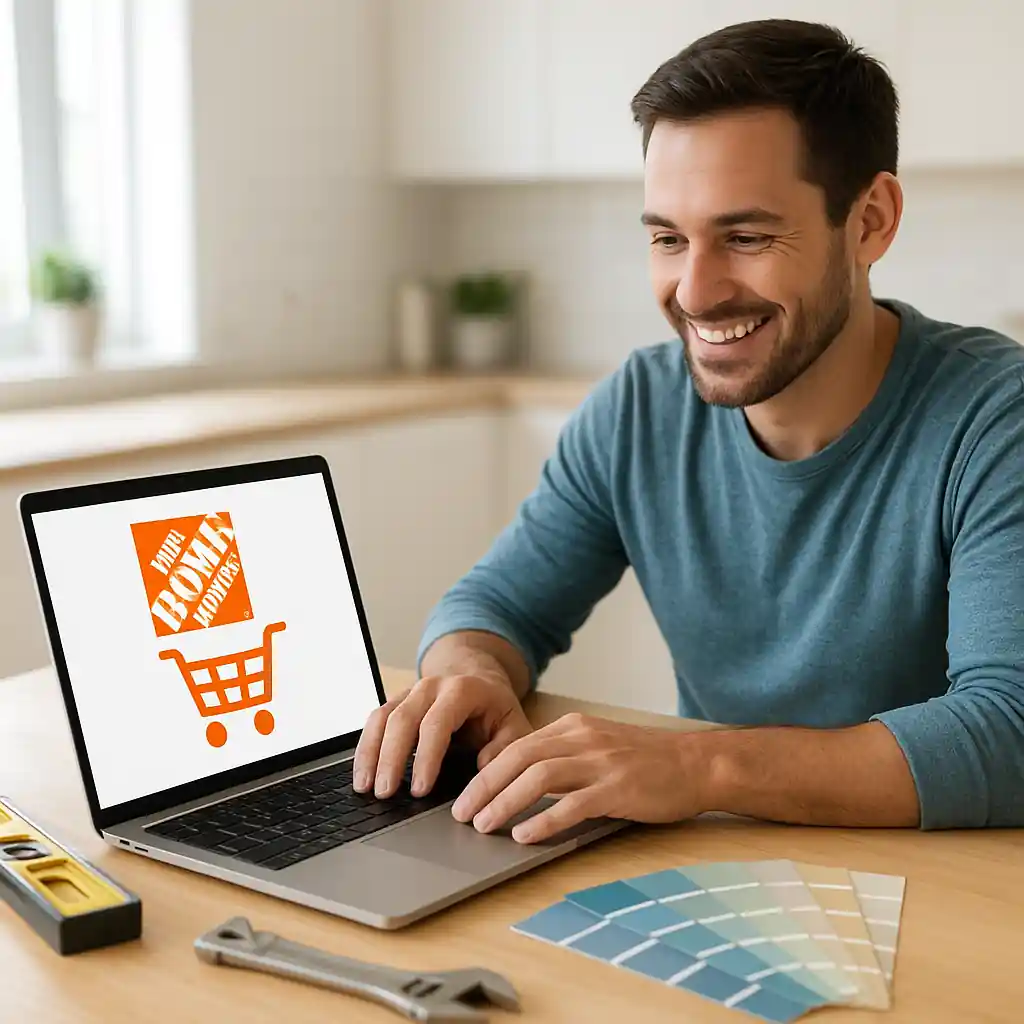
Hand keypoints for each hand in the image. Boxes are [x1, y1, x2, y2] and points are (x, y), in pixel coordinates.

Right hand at [352, 672, 532, 797]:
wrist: (480, 680)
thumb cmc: (497, 710)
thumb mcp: (515, 726)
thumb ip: (505, 749)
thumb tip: (485, 771)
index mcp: (462, 690)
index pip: (438, 723)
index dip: (426, 757)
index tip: (419, 790)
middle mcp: (431, 686)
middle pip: (403, 719)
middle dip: (391, 758)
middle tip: (385, 793)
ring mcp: (410, 692)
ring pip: (382, 717)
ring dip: (370, 753)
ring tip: (365, 787)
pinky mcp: (397, 702)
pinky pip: (375, 721)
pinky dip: (366, 747)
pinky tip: (362, 774)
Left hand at [449, 713, 707, 842]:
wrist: (698, 764)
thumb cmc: (647, 761)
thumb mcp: (599, 746)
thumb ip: (563, 757)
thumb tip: (520, 782)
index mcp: (573, 727)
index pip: (516, 746)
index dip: (486, 772)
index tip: (466, 795)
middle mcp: (582, 739)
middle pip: (518, 758)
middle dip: (483, 787)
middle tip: (461, 813)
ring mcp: (601, 762)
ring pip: (538, 777)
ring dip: (504, 802)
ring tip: (484, 825)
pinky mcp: (619, 789)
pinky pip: (572, 805)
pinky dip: (544, 820)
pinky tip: (525, 836)